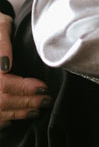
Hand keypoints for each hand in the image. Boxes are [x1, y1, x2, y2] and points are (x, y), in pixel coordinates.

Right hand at [0, 13, 52, 128]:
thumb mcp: (2, 26)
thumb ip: (2, 43)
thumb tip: (5, 65)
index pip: (5, 84)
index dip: (25, 89)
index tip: (44, 87)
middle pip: (2, 101)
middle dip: (27, 103)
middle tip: (47, 100)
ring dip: (19, 113)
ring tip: (38, 109)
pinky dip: (4, 120)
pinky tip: (16, 118)